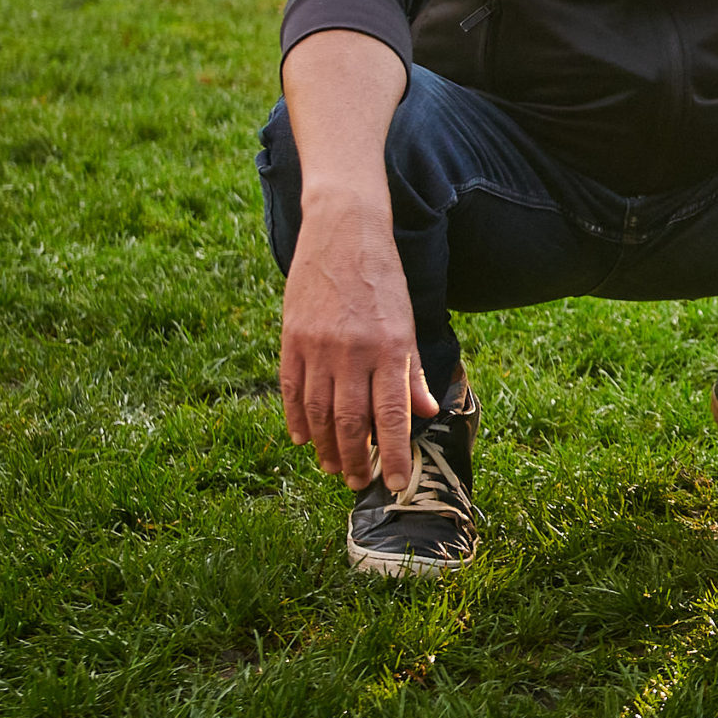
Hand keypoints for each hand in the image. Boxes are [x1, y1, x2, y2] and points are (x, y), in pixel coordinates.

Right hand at [281, 188, 436, 489]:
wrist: (343, 232)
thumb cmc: (383, 279)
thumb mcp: (407, 321)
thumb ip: (413, 371)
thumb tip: (425, 413)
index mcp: (391, 348)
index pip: (393, 415)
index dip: (394, 455)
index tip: (395, 484)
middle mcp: (354, 352)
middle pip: (352, 422)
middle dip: (355, 460)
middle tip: (357, 483)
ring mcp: (318, 347)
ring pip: (319, 413)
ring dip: (325, 447)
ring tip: (332, 467)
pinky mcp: (292, 339)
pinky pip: (292, 391)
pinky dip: (296, 419)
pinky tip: (303, 439)